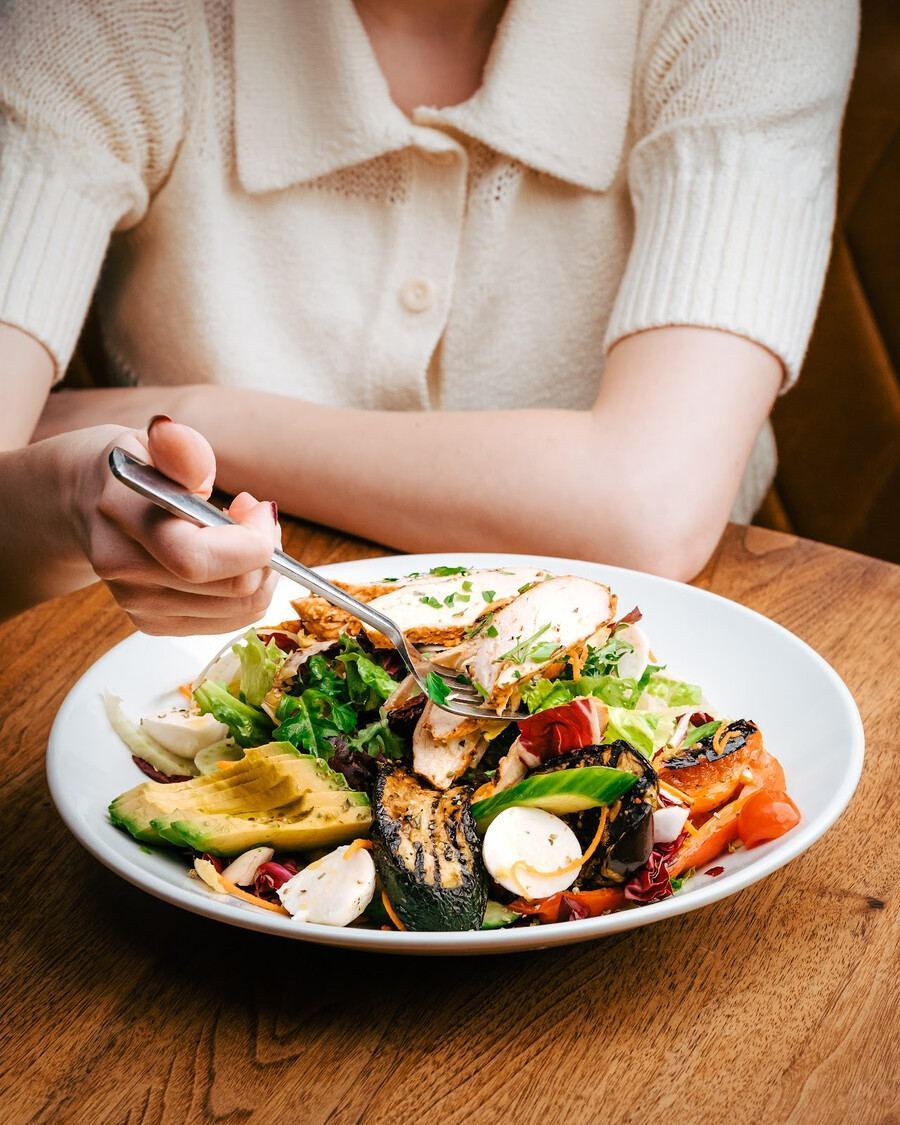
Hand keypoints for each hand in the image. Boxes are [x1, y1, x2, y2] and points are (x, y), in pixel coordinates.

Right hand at [73, 417, 280, 634]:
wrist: (86, 503)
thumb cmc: (135, 469)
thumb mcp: (154, 443)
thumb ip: (178, 448)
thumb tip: (172, 433)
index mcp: (123, 519)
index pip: (200, 560)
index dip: (253, 541)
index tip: (260, 508)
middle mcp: (125, 570)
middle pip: (232, 590)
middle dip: (266, 554)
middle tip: (258, 519)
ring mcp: (138, 605)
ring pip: (239, 610)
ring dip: (260, 573)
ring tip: (241, 536)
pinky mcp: (153, 624)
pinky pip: (227, 621)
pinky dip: (243, 592)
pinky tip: (227, 561)